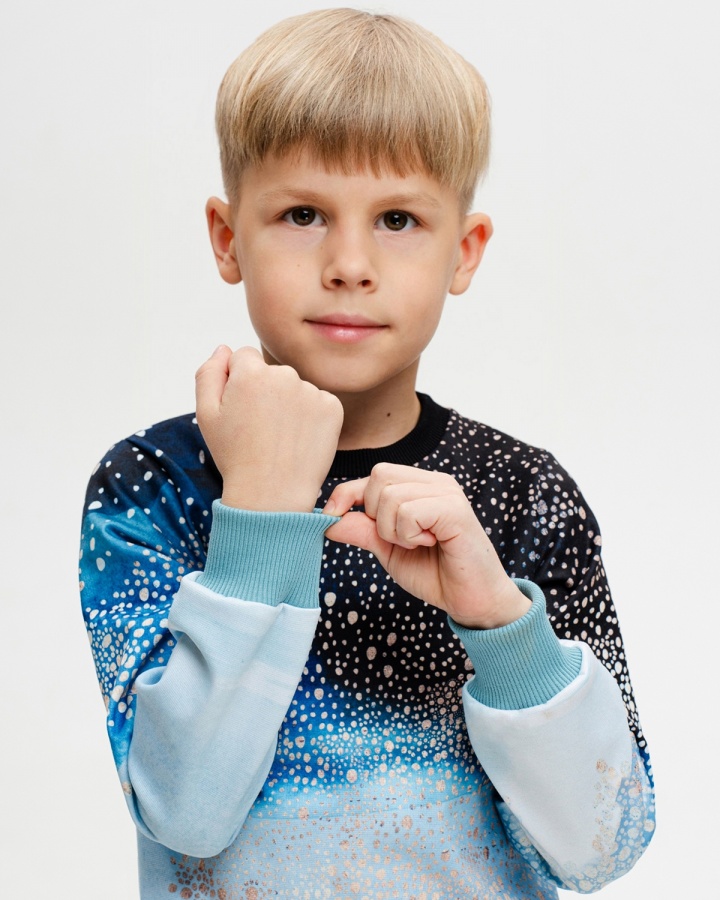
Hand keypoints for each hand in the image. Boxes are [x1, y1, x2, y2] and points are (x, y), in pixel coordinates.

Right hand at [195, 345, 343, 511]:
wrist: (272, 494)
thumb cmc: (235, 456)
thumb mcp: (206, 414)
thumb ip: (209, 373)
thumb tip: (225, 348)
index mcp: (250, 372)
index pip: (244, 357)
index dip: (239, 384)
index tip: (241, 410)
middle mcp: (284, 374)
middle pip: (272, 372)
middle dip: (265, 392)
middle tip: (259, 429)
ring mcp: (311, 391)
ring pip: (295, 388)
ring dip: (289, 405)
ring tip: (279, 438)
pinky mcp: (332, 407)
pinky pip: (318, 402)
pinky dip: (311, 417)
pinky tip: (298, 439)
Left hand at [324, 464, 529, 628]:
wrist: (471, 600)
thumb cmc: (434, 573)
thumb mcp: (388, 550)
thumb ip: (361, 530)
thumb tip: (325, 518)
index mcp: (420, 485)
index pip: (373, 475)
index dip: (346, 494)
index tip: (331, 517)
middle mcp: (435, 481)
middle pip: (378, 477)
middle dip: (376, 516)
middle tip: (402, 540)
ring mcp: (447, 492)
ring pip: (390, 496)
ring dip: (394, 531)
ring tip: (419, 544)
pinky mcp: (455, 509)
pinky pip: (409, 512)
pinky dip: (409, 535)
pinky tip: (431, 544)